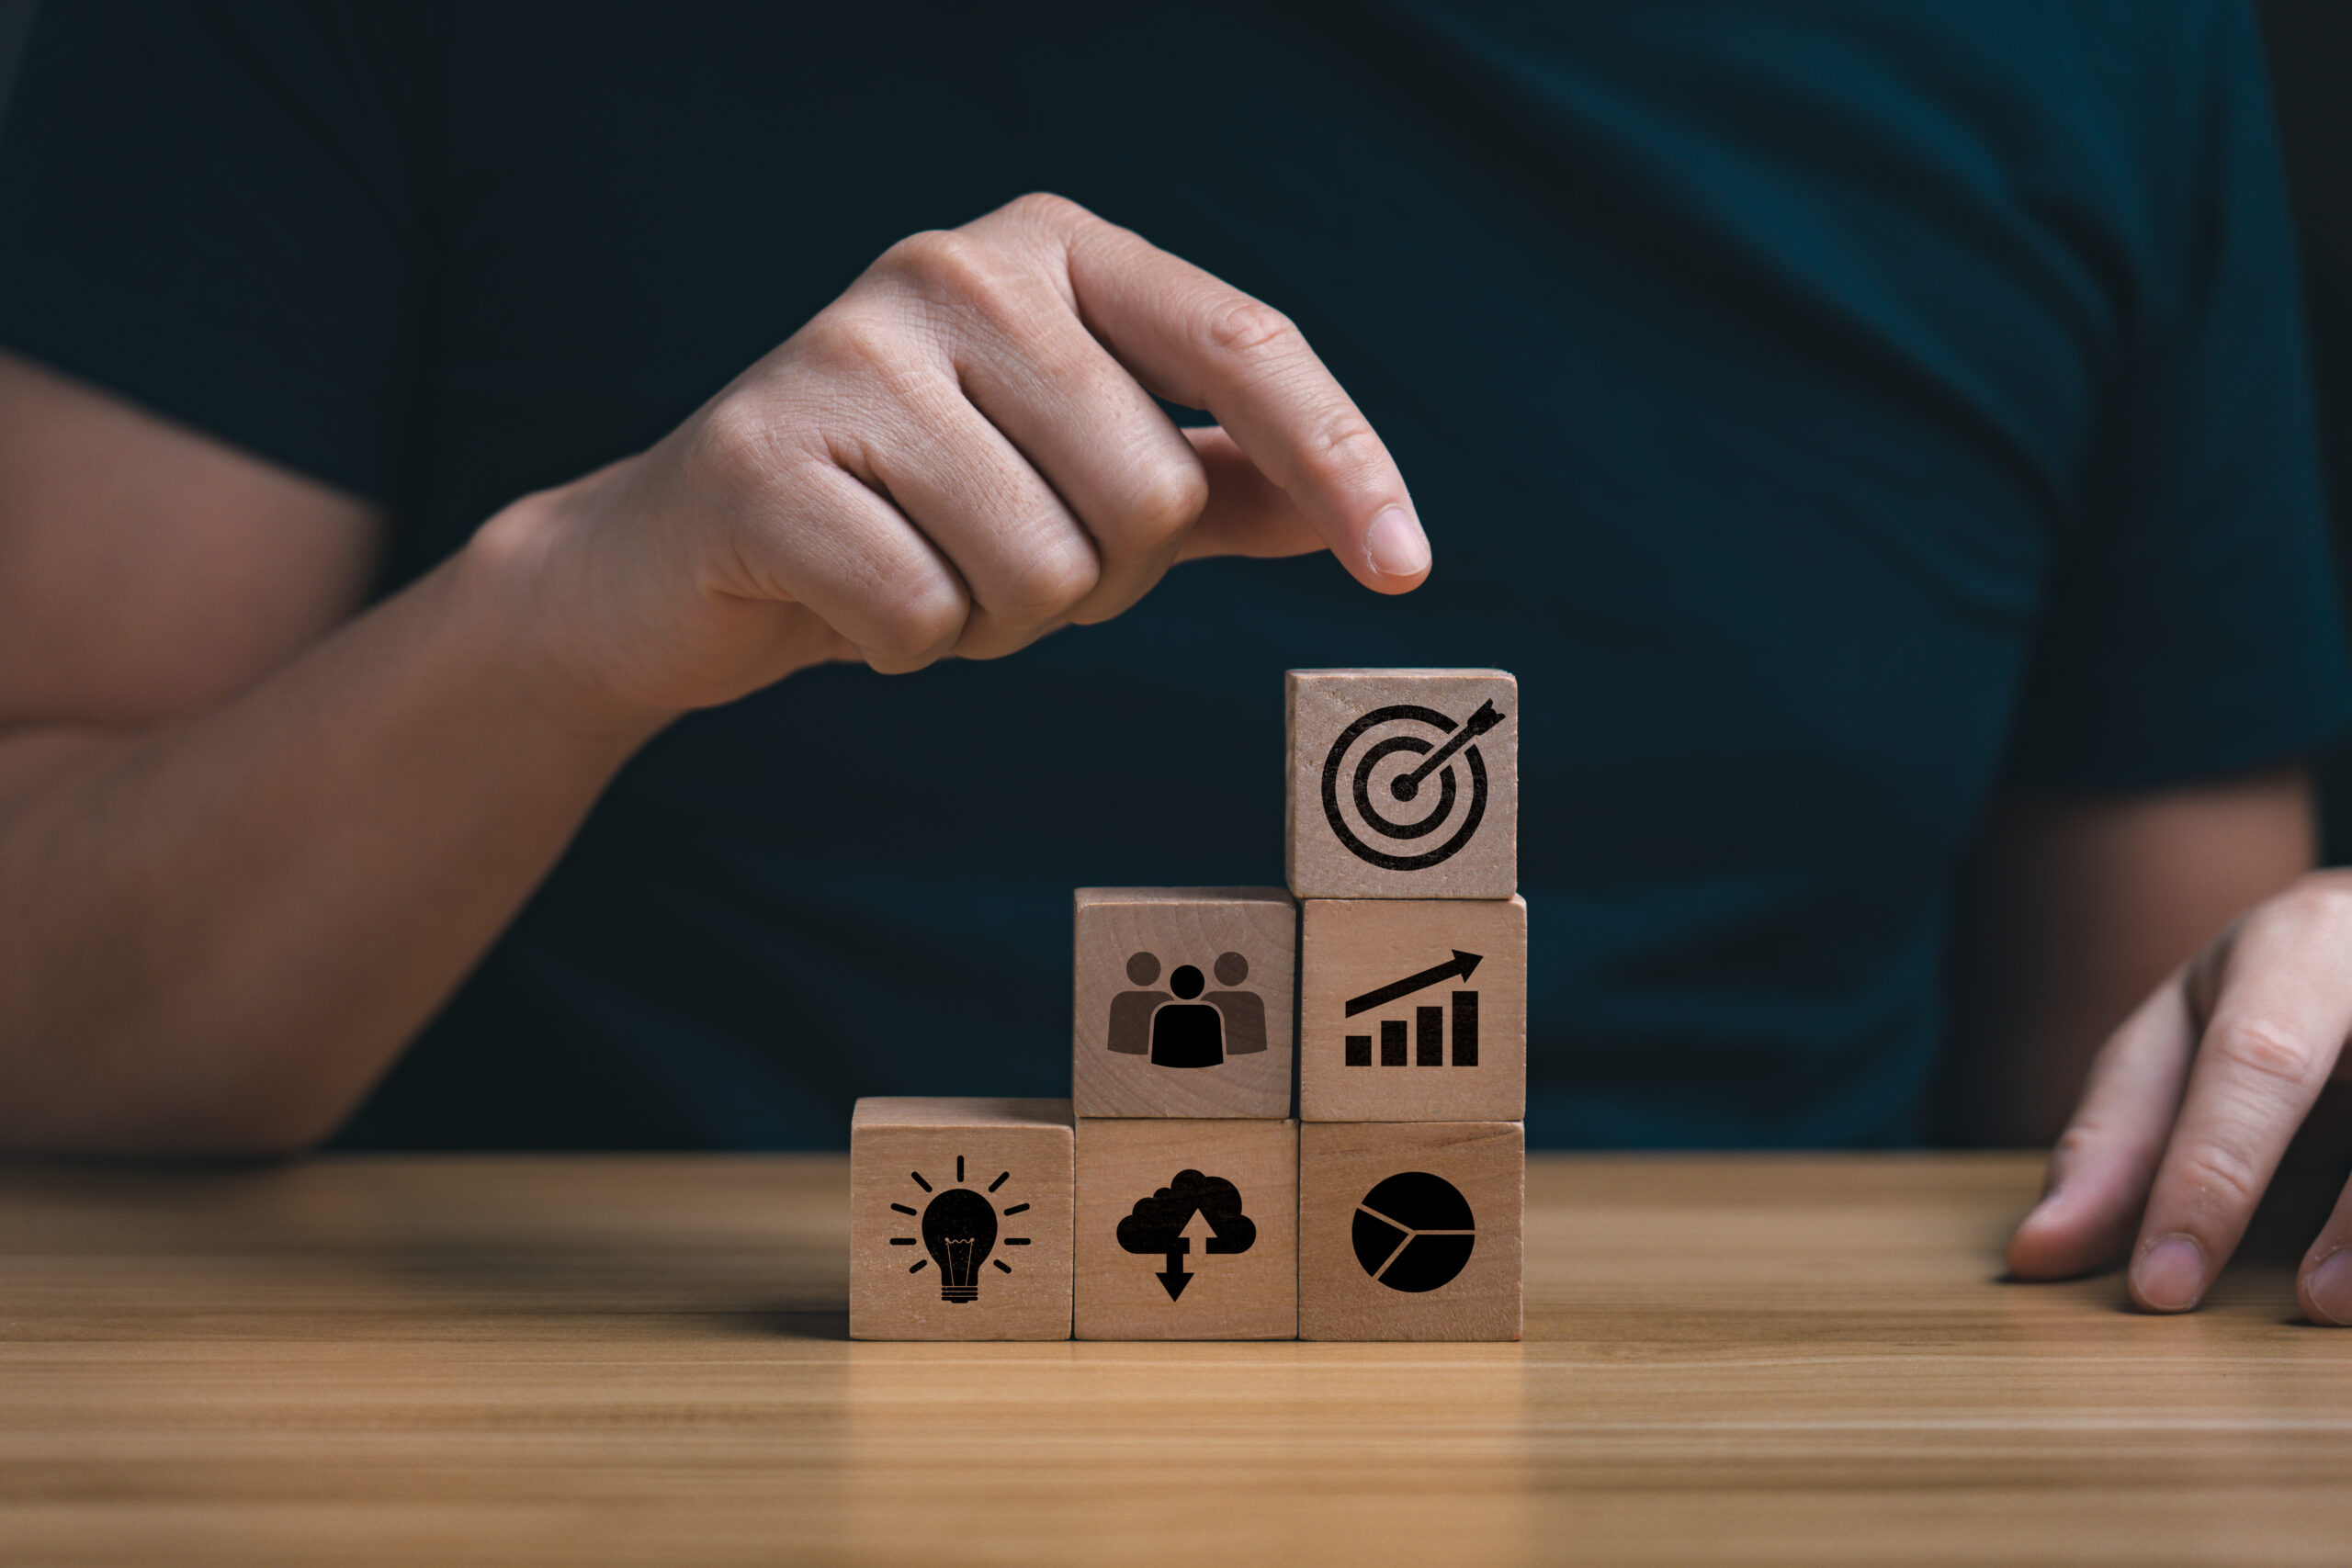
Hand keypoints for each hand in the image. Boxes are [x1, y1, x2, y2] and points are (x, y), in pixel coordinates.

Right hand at [475, 192, 1427, 722]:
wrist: (684, 557)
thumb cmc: (910, 510)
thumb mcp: (1078, 478)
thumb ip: (1215, 483)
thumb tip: (1351, 515)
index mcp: (1054, 251)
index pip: (1245, 345)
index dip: (1343, 461)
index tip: (1406, 570)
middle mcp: (957, 268)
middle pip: (1147, 492)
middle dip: (1098, 580)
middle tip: (1004, 561)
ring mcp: (850, 352)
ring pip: (1041, 568)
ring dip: (998, 623)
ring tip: (921, 572)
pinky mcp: (761, 458)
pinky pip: (925, 618)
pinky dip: (904, 647)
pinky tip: (844, 600)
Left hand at [2007, 870, 2351, 1321]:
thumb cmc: (2276, 998)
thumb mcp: (2182, 1037)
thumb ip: (2118, 1137)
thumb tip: (2036, 1253)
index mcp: (2301, 944)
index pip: (2257, 1061)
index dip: (2212, 1177)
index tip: (2159, 1288)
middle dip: (2325, 1211)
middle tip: (2283, 1307)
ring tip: (2330, 1305)